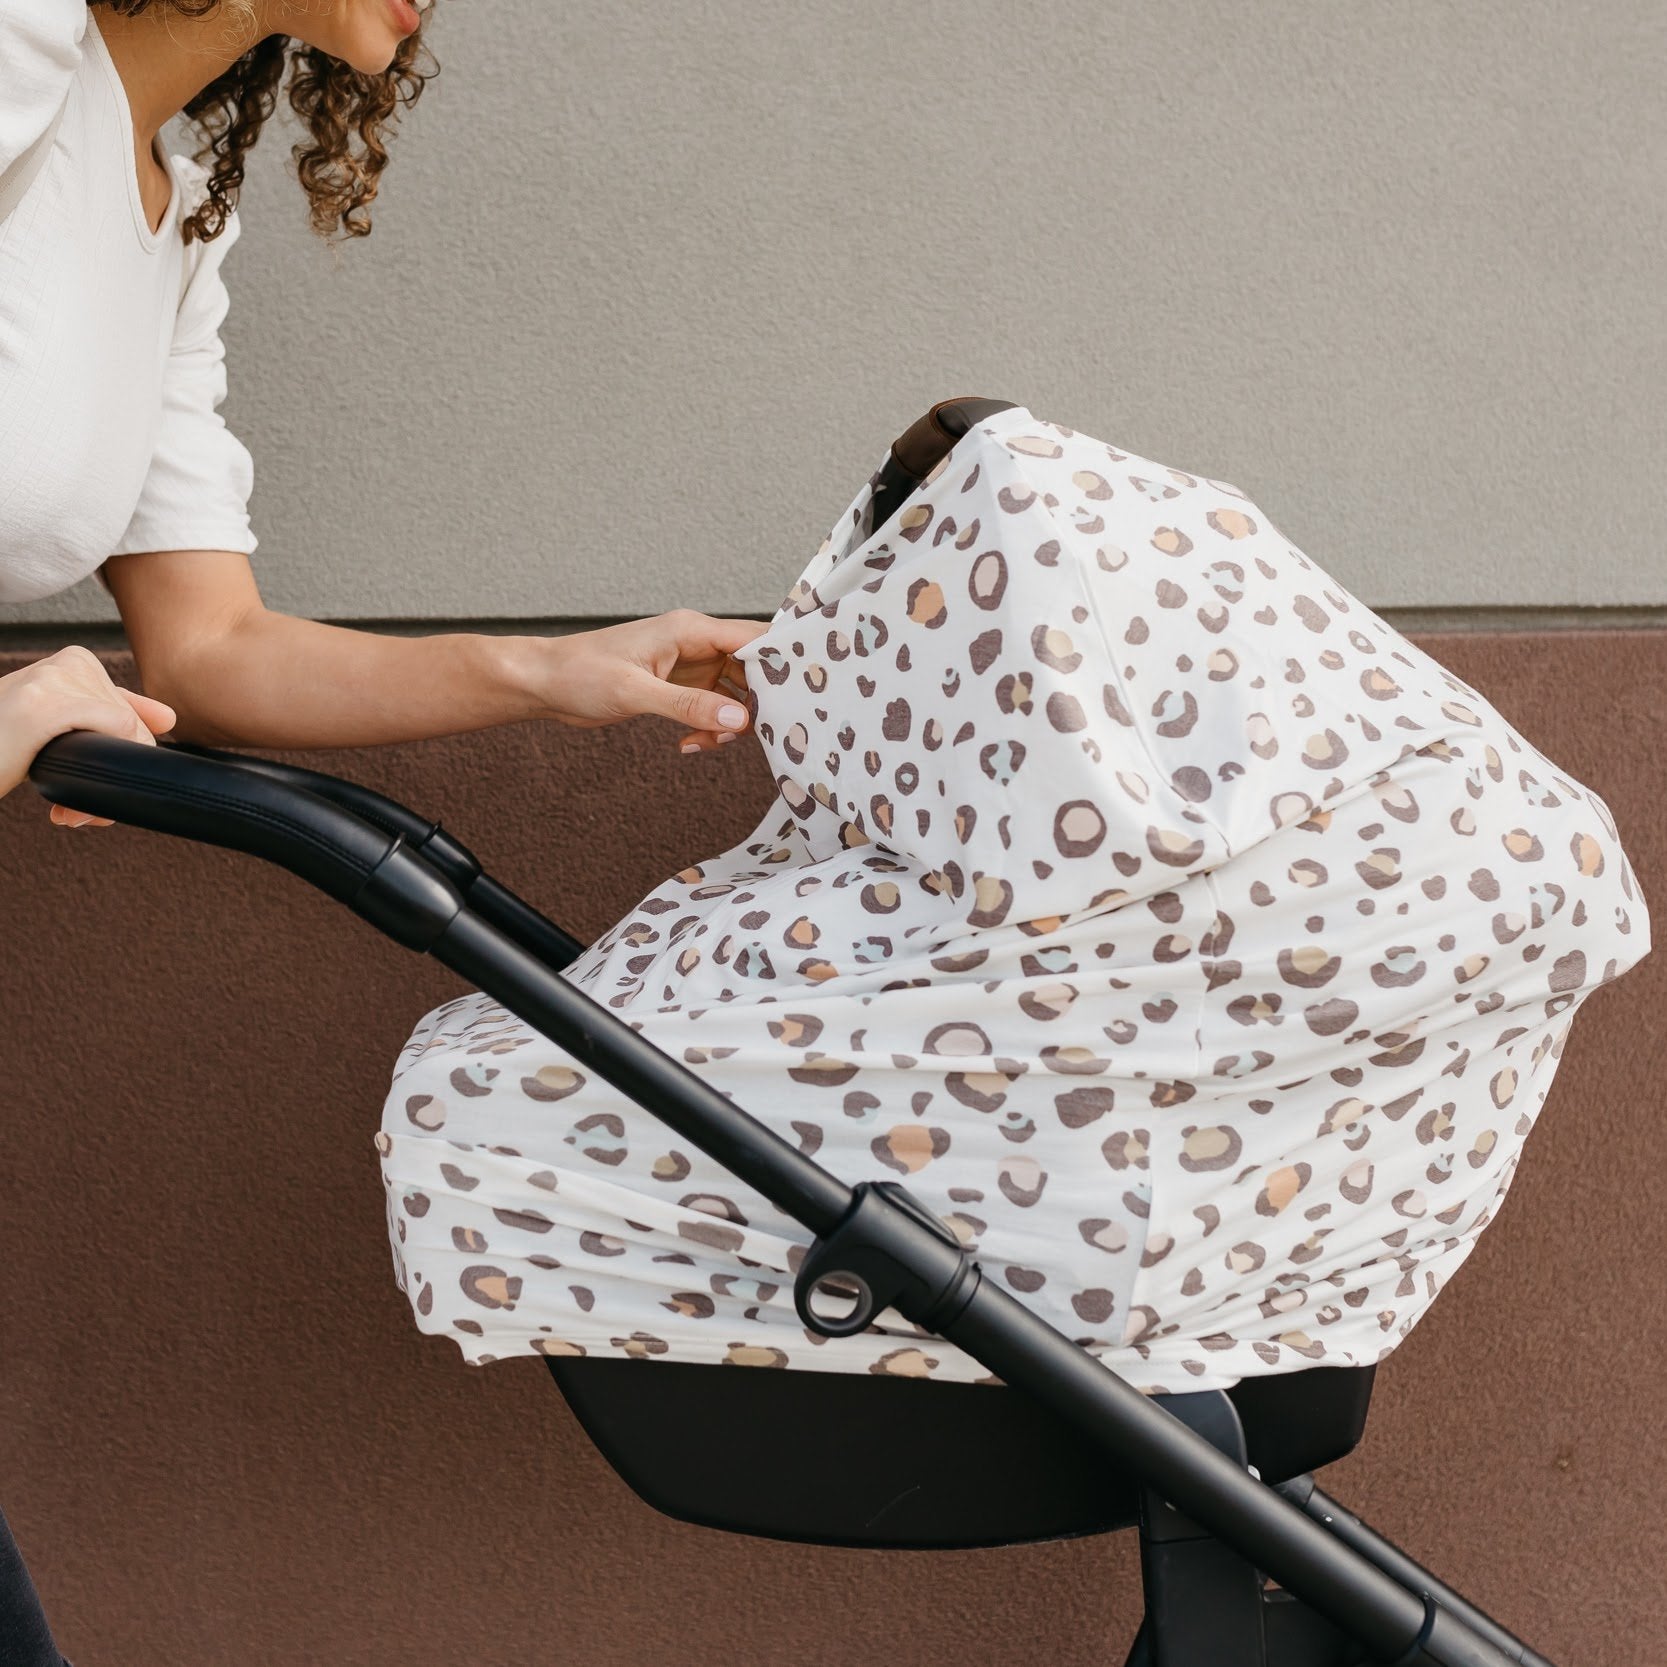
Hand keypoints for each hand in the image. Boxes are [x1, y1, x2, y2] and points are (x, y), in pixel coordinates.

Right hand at [0, 646, 176, 826]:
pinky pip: (115, 733)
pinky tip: (67, 809)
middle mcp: (70, 662)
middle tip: (78, 813)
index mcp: (75, 661)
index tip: (98, 795)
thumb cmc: (5, 749)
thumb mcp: (63, 730)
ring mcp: (57, 679)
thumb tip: (169, 718)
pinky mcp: (46, 703)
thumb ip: (111, 717)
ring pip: (128, 736)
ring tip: (70, 813)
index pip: (131, 714)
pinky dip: (99, 782)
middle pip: (134, 729)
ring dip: (102, 791)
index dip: (120, 760)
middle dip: (110, 778)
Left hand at [524, 611, 764, 753]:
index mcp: (690, 629)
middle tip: (747, 735)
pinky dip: (709, 729)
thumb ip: (688, 705)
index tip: (796, 696)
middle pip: (752, 669)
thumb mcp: (635, 692)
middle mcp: (695, 644)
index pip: (754, 638)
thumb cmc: (580, 673)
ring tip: (705, 743)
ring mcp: (689, 667)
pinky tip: (688, 744)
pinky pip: (712, 709)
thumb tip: (737, 720)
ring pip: (734, 694)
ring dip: (729, 724)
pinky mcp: (678, 688)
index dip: (780, 663)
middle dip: (755, 704)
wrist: (544, 683)